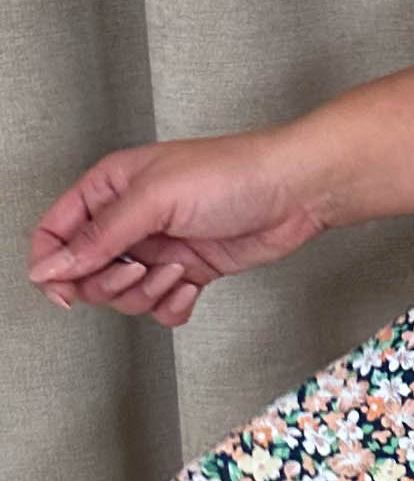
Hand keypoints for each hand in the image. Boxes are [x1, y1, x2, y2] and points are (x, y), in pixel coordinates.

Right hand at [28, 126, 328, 329]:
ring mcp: (158, 247)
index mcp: (110, 188)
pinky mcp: (187, 270)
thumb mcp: (154, 199)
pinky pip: (160, 306)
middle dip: (110, 282)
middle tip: (139, 268)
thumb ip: (98, 236)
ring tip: (177, 271)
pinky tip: (193, 284)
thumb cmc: (233, 174)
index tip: (62, 289)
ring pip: (123, 294)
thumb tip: (51, 265)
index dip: (52, 264)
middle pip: (86, 273)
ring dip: (147, 292)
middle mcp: (129, 219)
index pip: (55, 231)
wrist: (294, 192)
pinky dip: (173, 304)